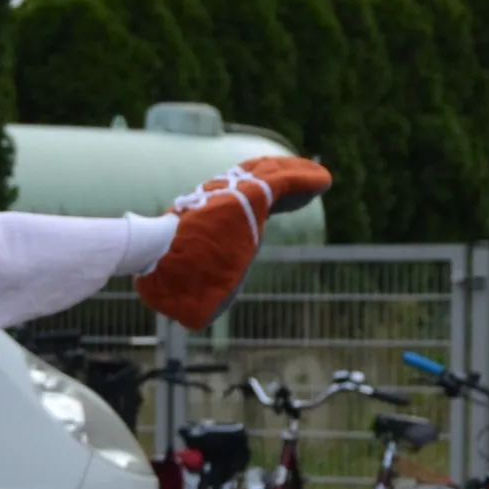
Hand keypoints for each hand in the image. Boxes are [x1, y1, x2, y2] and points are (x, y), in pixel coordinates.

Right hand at [135, 155, 330, 329]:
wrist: (163, 262)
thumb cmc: (175, 280)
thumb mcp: (193, 287)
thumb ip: (204, 291)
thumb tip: (203, 313)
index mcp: (209, 216)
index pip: (238, 200)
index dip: (259, 196)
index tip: (278, 201)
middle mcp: (220, 198)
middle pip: (255, 180)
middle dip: (279, 177)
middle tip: (303, 181)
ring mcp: (235, 192)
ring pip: (271, 176)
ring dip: (296, 175)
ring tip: (318, 178)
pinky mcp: (252, 193)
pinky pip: (284, 182)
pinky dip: (305, 180)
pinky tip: (325, 181)